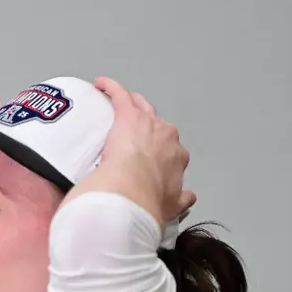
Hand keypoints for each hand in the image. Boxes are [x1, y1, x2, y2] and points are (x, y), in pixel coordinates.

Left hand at [68, 77, 195, 224]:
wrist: (131, 193)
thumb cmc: (147, 202)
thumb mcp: (171, 206)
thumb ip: (180, 201)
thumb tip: (189, 198)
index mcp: (177, 158)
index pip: (171, 151)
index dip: (159, 154)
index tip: (148, 160)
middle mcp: (167, 137)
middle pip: (158, 127)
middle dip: (148, 129)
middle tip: (131, 137)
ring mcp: (148, 123)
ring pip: (142, 107)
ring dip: (133, 104)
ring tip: (121, 106)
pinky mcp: (128, 114)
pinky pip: (120, 95)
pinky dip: (111, 88)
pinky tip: (101, 84)